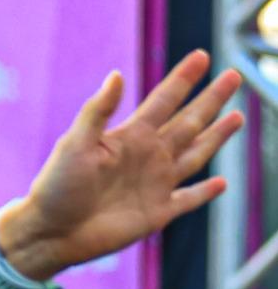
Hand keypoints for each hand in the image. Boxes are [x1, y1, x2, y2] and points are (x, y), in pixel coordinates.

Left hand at [0, 51, 241, 280]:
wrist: (50, 232)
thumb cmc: (56, 186)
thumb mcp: (74, 144)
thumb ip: (98, 111)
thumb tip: (117, 75)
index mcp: (130, 136)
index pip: (164, 99)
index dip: (184, 78)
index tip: (202, 56)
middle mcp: (148, 155)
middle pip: (189, 121)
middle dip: (211, 99)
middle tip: (234, 75)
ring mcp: (155, 183)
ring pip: (195, 154)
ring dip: (216, 137)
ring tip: (237, 117)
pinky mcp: (157, 213)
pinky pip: (188, 199)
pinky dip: (205, 192)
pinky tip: (222, 183)